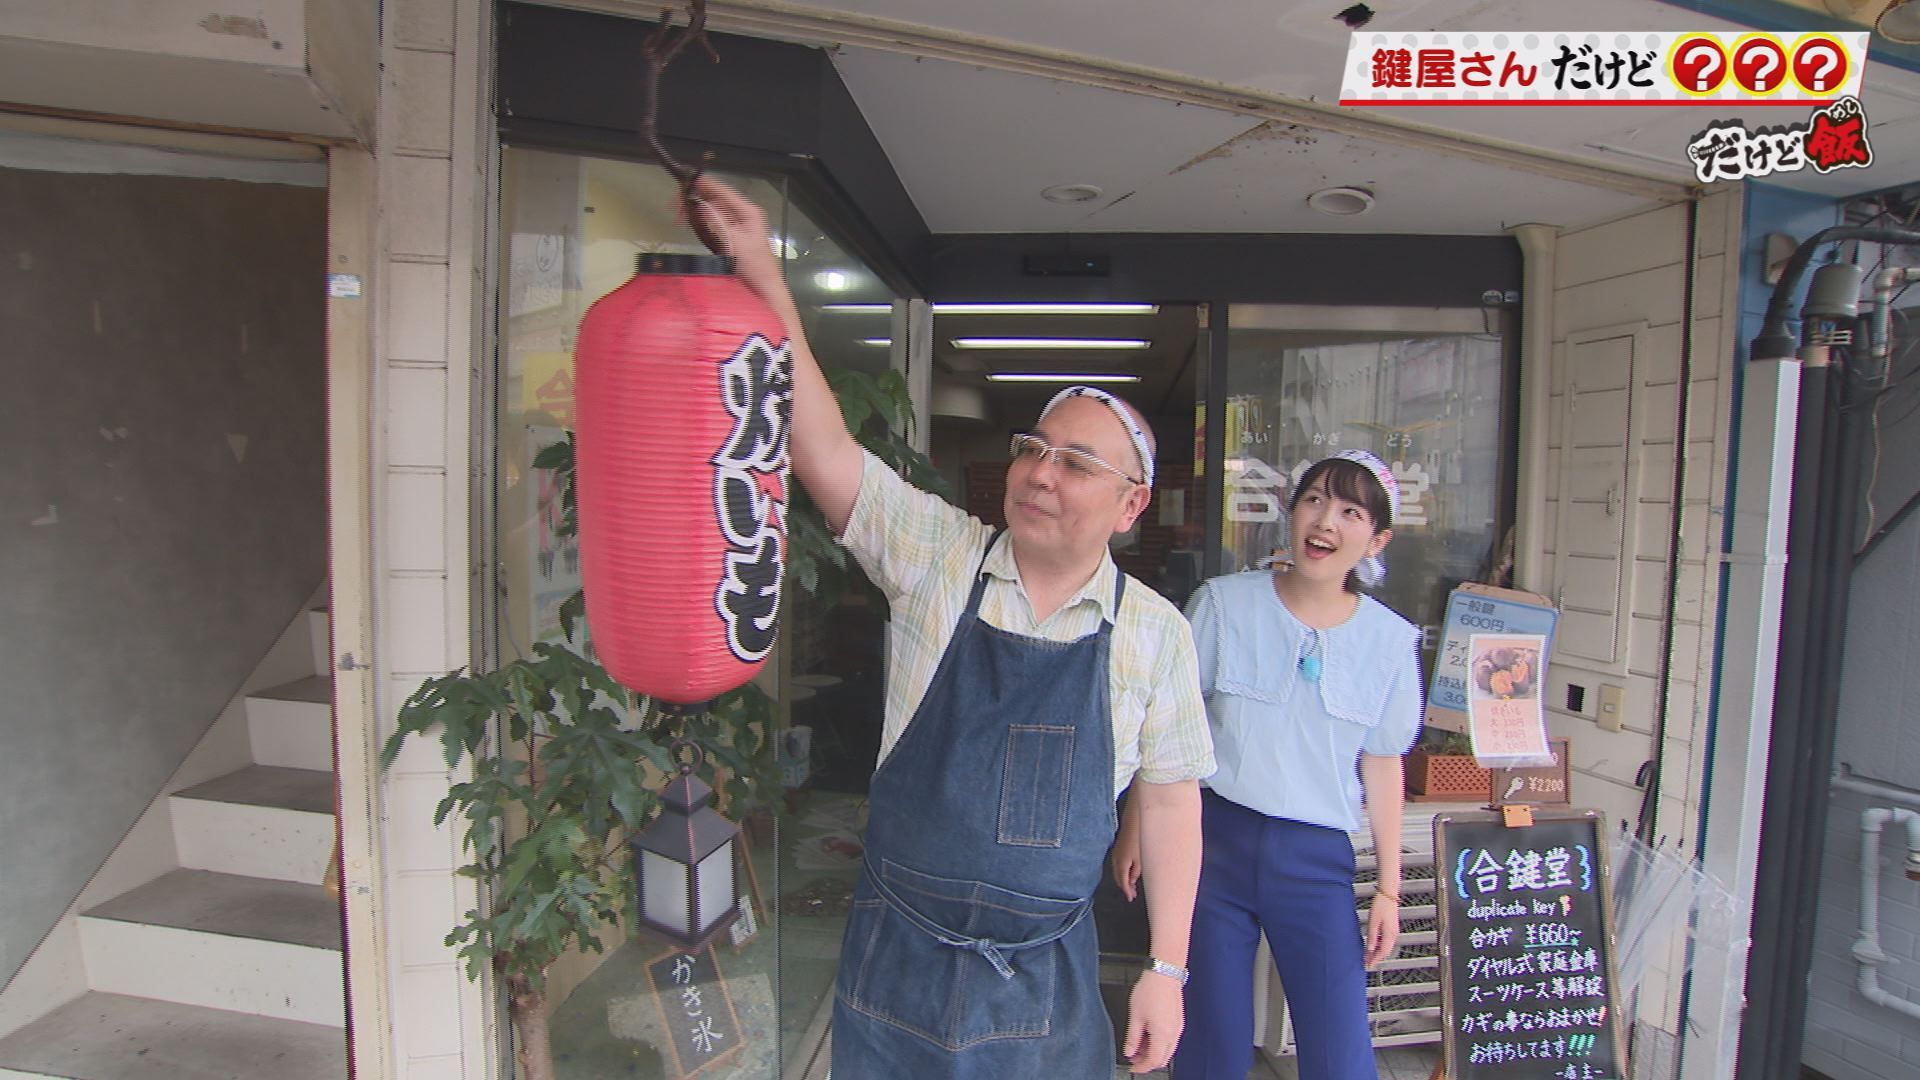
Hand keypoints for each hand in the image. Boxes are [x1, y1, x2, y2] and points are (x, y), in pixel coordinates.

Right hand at [684, 178, 795, 321]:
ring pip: (713, 212)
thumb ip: (715, 220)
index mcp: (748, 212)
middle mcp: (744, 216)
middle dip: (696, 200)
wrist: (763, 291)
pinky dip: (702, 223)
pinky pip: (714, 225)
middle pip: (716, 200)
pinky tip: (691, 225)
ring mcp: (738, 228)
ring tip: (679, 215)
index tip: (682, 182)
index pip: (722, 190)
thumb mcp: (732, 241)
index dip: (702, 185)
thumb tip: (697, 202)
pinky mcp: (732, 240)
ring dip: (697, 212)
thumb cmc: (753, 266)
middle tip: (675, 206)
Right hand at [1111, 831, 1142, 901]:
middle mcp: (1115, 860)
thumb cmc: (1139, 838)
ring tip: (1133, 885)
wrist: (1134, 823)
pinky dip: (1123, 872)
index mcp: (1121, 864)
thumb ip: (1136, 872)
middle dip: (1125, 887)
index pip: (1122, 883)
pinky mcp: (1117, 850)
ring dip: (1124, 880)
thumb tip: (1132, 880)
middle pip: (1118, 879)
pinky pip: (1118, 865)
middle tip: (1132, 894)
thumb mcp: (1141, 859)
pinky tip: (1130, 872)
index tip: (1130, 898)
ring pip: (1118, 872)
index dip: (1126, 892)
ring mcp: (1115, 854)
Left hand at [1121, 970, 1183, 1073]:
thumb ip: (1132, 1037)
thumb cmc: (1151, 990)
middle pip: (1163, 1059)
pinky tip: (1148, 1035)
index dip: (1142, 1068)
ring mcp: (1178, 1028)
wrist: (1165, 973)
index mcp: (1163, 1035)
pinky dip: (1159, 1043)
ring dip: (1153, 1052)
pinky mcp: (1178, 1021)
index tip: (1132, 1068)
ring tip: (1138, 1045)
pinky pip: (1170, 1040)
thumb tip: (1129, 1051)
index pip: (1154, 1061)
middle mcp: (1174, 1034)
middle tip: (1134, 1058)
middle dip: (1148, 1061)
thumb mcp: (1136, 1016)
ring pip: (1167, 1050)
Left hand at [1364, 892, 1400, 967]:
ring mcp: (1393, 931)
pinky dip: (1379, 945)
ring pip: (1385, 947)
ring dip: (1377, 952)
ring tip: (1368, 956)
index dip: (1375, 960)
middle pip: (1385, 951)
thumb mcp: (1373, 922)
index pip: (1382, 953)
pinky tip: (1372, 945)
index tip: (1368, 966)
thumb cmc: (1380, 906)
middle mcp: (1393, 935)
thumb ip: (1372, 937)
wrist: (1388, 895)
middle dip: (1376, 958)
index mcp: (1389, 935)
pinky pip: (1385, 941)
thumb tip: (1370, 949)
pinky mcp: (1391, 928)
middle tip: (1367, 963)